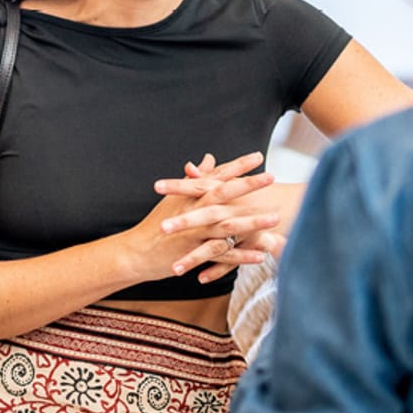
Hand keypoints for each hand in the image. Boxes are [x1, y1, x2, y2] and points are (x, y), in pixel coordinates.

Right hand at [121, 152, 277, 285]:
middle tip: (271, 177)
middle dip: (248, 185)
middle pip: (224, 194)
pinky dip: (242, 255)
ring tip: (275, 218)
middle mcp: (193, 210)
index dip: (237, 166)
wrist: (137, 252)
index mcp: (190, 196)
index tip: (257, 157)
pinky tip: (261, 255)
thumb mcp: (174, 198)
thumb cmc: (157, 224)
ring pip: (227, 225)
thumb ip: (195, 179)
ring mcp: (195, 232)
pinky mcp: (195, 252)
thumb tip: (208, 159)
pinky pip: (222, 254)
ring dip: (252, 222)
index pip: (217, 176)